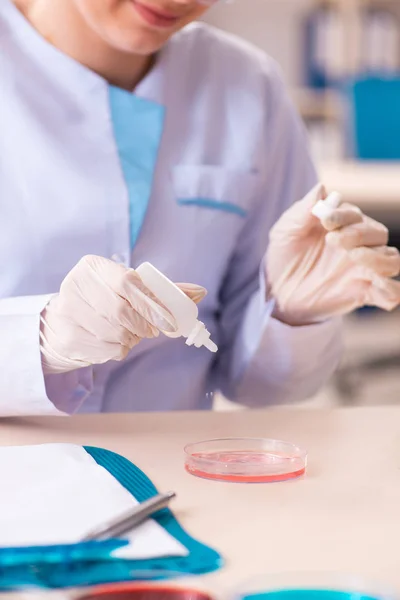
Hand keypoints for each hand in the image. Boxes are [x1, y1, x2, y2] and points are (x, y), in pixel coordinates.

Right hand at [40, 255, 206, 373]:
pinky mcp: (68, 336)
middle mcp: (76, 284)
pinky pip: (106, 349)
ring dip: (132, 338)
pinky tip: (115, 342)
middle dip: (144, 324)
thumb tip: (200, 292)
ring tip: (131, 334)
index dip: (153, 303)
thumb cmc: (105, 301)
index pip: (128, 281)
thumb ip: (163, 291)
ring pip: (115, 332)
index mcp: (94, 266)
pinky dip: (119, 349)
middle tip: (152, 330)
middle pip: (121, 310)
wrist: (63, 324)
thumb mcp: (129, 289)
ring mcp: (68, 311)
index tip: (170, 320)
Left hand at [266, 184, 399, 324]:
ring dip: (379, 258)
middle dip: (359, 235)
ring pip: (391, 259)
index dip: (343, 216)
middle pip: (378, 234)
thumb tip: (321, 188)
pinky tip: (378, 289)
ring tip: (355, 257)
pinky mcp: (365, 292)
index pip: (355, 215)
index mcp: (343, 225)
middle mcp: (359, 244)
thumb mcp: (284, 232)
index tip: (325, 221)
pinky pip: (391, 292)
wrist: (279, 292)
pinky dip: (391, 290)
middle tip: (333, 241)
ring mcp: (364, 269)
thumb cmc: (284, 256)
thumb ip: (302, 211)